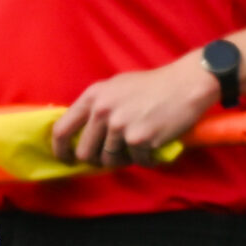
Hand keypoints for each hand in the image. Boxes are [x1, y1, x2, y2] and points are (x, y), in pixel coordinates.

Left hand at [52, 53, 218, 167]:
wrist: (185, 84)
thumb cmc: (154, 86)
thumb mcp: (116, 87)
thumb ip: (98, 106)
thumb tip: (84, 132)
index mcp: (93, 97)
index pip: (62, 129)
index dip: (60, 150)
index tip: (66, 160)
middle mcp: (102, 111)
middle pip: (85, 152)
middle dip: (97, 160)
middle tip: (111, 158)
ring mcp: (120, 126)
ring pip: (110, 160)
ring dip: (124, 159)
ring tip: (139, 147)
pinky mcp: (140, 139)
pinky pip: (137, 161)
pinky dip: (146, 159)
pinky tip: (155, 146)